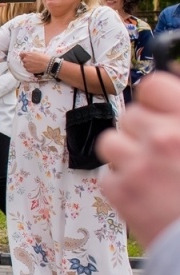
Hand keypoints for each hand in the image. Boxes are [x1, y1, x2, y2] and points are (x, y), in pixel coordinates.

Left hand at [19, 49, 50, 75]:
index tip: (25, 56)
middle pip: (23, 60)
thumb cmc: (43, 57)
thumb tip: (28, 54)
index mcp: (27, 54)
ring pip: (25, 65)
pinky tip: (35, 67)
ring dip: (28, 65)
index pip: (21, 54)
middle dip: (26, 60)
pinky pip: (27, 69)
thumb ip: (30, 53)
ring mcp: (26, 65)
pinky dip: (30, 69)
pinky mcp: (28, 70)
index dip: (23, 55)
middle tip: (32, 61)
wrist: (47, 64)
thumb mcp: (36, 52)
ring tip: (34, 65)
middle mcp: (25, 59)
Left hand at [98, 71, 179, 245]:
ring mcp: (139, 166)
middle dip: (142, 132)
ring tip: (150, 172)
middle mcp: (163, 138)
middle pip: (130, 115)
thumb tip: (168, 80)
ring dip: (126, 154)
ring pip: (110, 141)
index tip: (158, 111)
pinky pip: (107, 174)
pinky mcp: (120, 193)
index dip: (154, 98)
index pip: (151, 86)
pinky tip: (146, 194)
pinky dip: (122, 183)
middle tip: (160, 152)